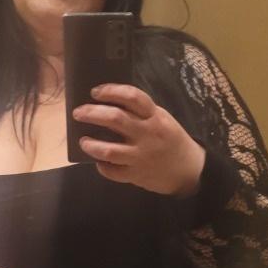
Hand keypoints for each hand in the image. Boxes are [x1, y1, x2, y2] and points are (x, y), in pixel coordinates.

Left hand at [72, 84, 205, 196]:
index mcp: (154, 116)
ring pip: (109, 150)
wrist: (188, 170)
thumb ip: (140, 112)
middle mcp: (147, 134)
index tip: (95, 92)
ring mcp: (140, 156)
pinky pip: (112, 172)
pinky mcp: (136, 175)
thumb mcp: (161, 119)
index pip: (132, 96)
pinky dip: (102, 166)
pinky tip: (98, 161)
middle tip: (78, 113)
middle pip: (115, 119)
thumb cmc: (170, 140)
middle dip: (92, 114)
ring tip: (83, 141)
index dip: (111, 91)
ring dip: (91, 144)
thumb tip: (109, 104)